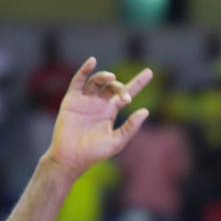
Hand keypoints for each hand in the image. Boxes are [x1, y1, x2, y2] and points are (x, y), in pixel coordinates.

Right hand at [46, 57, 152, 177]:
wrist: (71, 158)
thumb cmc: (94, 153)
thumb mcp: (117, 141)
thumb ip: (131, 127)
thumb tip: (145, 111)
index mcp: (110, 112)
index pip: (126, 94)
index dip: (138, 83)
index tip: (150, 72)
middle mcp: (98, 104)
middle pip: (113, 86)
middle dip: (120, 88)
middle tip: (126, 98)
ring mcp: (85, 101)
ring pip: (97, 81)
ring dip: (105, 77)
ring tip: (112, 78)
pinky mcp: (72, 100)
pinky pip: (78, 81)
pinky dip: (85, 70)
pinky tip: (92, 62)